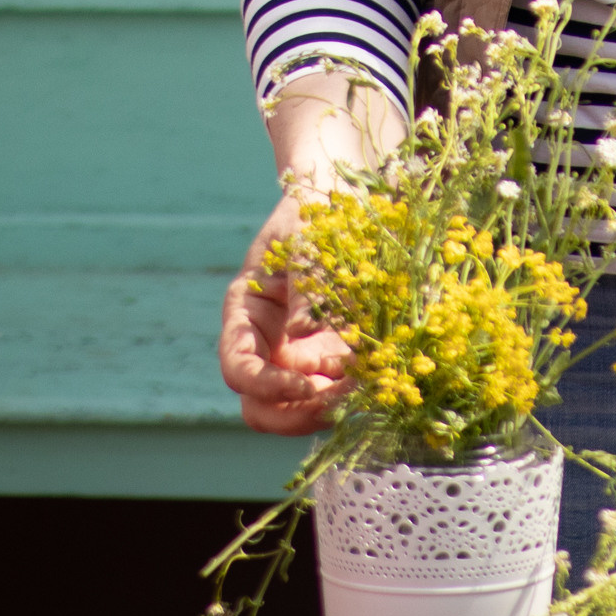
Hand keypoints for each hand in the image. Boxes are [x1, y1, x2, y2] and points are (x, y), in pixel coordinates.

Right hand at [218, 185, 357, 434]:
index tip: (308, 385)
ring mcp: (293, 355)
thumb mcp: (307, 244)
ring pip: (296, 408)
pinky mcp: (325, 358)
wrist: (338, 202)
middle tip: (344, 400)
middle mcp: (263, 344)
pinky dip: (351, 391)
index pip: (238, 370)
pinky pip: (330, 391)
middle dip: (298, 413)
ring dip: (328, 408)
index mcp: (245, 315)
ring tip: (369, 385)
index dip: (267, 387)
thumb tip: (300, 333)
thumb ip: (305, 287)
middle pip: (260, 407)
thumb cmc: (313, 216)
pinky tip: (376, 369)